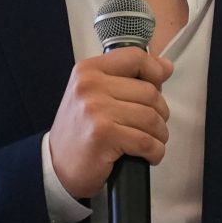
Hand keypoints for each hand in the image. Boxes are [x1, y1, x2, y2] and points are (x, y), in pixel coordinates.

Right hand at [44, 48, 172, 198]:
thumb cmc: (82, 129)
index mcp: (88, 70)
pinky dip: (155, 151)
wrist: (56, 165)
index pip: (135, 57)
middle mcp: (90, 86)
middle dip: (160, 113)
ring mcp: (96, 110)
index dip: (155, 71)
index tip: (158, 85)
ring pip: (152, 118)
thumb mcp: (96, 94)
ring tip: (150, 141)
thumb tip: (165, 67)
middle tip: (150, 126)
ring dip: (159, 134)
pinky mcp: (103, 136)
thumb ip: (128, 77)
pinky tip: (148, 155)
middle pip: (150, 92)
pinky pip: (147, 142)